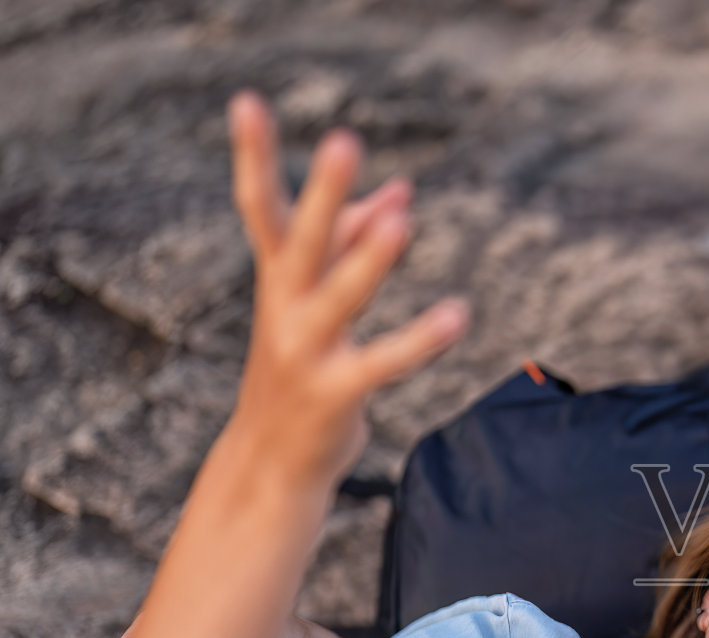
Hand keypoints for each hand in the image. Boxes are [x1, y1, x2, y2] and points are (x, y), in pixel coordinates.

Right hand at [226, 90, 468, 483]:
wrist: (271, 460)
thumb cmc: (300, 366)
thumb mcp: (316, 301)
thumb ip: (355, 243)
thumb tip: (401, 191)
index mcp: (277, 278)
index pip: (261, 206)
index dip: (254, 156)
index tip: (246, 101)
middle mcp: (283, 307)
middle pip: (301, 239)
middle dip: (325, 193)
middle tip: (345, 140)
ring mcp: (305, 350)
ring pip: (342, 295)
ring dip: (371, 259)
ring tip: (402, 223)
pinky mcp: (336, 393)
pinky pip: (383, 361)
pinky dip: (420, 339)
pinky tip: (458, 315)